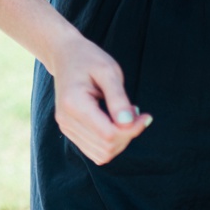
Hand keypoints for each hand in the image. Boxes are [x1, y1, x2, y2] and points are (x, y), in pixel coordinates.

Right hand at [47, 28, 151, 164]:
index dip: (132, 130)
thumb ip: (118, 98)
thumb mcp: (108, 70)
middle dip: (127, 135)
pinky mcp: (69, 130)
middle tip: (136, 112)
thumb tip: (129, 124)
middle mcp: (66, 119)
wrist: (65, 55)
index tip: (144, 114)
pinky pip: (95, 151)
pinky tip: (115, 123)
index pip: (108, 135)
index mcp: (73, 103)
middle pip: (106, 148)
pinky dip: (110, 142)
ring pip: (102, 154)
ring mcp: (65, 127)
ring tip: (125, 116)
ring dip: (120, 141)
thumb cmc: (89, 59)